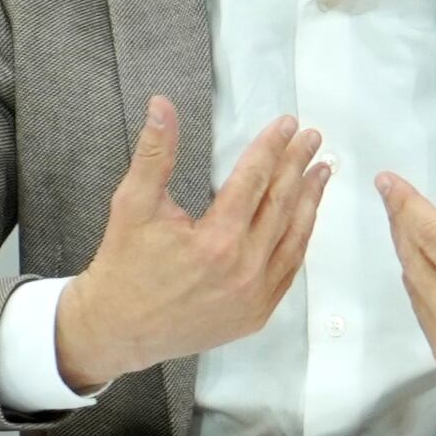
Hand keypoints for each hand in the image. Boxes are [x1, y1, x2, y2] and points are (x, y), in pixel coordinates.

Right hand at [55, 99, 324, 392]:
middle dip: (297, 165)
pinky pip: (289, 268)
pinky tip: (306, 215)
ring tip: (321, 169)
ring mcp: (254, 296)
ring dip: (309, 199)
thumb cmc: (122, 265)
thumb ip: (154, 153)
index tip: (288, 124)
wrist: (115, 330)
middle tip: (312, 138)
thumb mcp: (133, 205)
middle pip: (280, 204)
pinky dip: (300, 238)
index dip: (272, 148)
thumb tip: (162, 105)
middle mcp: (243, 270)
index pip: (254, 181)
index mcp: (215, 241)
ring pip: (293, 237)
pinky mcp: (257, 314)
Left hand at [377, 146, 435, 427]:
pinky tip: (435, 265)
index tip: (387, 180)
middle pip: (412, 257)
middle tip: (393, 193)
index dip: (407, 204)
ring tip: (415, 223)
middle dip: (400, 222)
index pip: (431, 235)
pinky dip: (422, 282)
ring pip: (412, 285)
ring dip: (410, 252)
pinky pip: (422, 310)